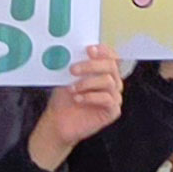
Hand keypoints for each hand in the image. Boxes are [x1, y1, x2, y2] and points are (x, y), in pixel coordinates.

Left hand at [28, 45, 126, 169]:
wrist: (58, 122)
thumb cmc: (64, 99)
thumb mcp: (67, 78)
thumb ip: (75, 64)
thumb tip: (74, 51)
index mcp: (103, 72)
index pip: (111, 56)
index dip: (103, 51)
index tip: (88, 49)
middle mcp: (112, 83)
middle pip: (111, 66)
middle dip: (91, 66)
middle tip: (73, 69)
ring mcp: (114, 97)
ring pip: (108, 82)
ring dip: (87, 83)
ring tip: (72, 88)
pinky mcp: (113, 111)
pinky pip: (107, 99)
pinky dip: (91, 97)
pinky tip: (78, 99)